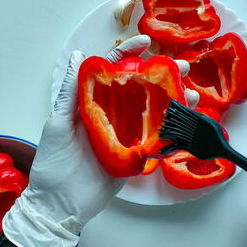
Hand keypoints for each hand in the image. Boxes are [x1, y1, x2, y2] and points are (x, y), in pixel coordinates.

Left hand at [1, 35, 197, 246]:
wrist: (62, 203)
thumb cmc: (54, 163)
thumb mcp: (58, 123)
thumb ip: (70, 92)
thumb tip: (77, 56)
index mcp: (92, 103)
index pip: (112, 71)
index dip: (128, 54)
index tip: (145, 42)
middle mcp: (112, 115)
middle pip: (139, 89)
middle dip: (161, 74)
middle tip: (181, 66)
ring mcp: (126, 134)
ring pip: (153, 111)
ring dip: (173, 99)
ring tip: (192, 92)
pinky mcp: (135, 154)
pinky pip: (156, 137)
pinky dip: (173, 127)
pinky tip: (187, 118)